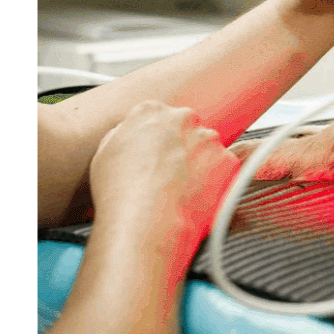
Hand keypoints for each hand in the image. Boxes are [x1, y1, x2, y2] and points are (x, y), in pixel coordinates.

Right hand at [90, 100, 239, 245]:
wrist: (145, 221)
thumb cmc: (120, 192)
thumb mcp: (105, 153)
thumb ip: (125, 135)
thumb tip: (134, 137)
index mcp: (150, 111)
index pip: (159, 116)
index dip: (157, 139)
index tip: (155, 155)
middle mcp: (183, 118)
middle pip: (186, 129)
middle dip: (182, 147)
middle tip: (168, 174)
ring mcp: (208, 139)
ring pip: (207, 148)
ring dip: (199, 164)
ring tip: (180, 190)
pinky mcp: (227, 160)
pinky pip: (223, 168)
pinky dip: (215, 181)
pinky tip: (194, 197)